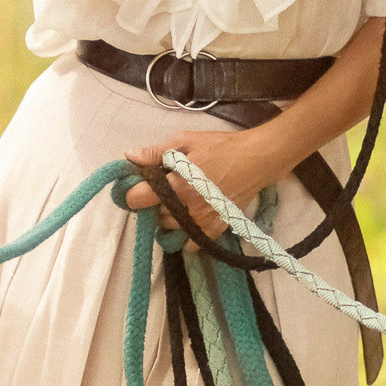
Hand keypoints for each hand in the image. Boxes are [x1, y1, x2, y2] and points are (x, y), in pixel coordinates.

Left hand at [122, 126, 295, 239]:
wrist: (256, 160)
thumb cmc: (220, 147)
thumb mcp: (186, 141)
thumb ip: (156, 152)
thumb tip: (130, 156)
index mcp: (175, 185)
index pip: (138, 198)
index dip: (133, 192)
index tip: (138, 186)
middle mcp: (186, 208)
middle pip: (154, 215)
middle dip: (153, 204)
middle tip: (162, 190)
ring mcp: (201, 223)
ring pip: (170, 230)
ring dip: (168, 219)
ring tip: (177, 203)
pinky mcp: (216, 230)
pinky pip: (191, 244)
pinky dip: (187, 234)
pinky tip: (191, 219)